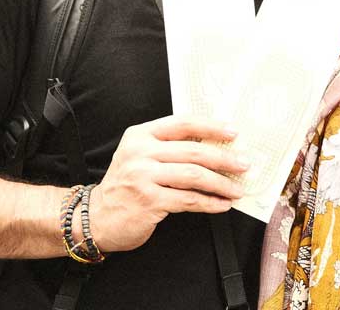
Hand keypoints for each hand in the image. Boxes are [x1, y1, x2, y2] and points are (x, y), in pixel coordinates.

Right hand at [87, 116, 247, 252]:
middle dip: (224, 158)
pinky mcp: (149, 201)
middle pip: (193, 150)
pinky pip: (188, 200)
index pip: (183, 123)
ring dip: (221, 183)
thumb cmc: (126, 184)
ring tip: (236, 189)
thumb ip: (168, 146)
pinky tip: (221, 204)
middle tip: (243, 164)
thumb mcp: (140, 154)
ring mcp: (144, 177)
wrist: (96, 217)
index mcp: (142, 134)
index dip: (211, 126)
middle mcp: (141, 152)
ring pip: (194, 176)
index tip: (233, 132)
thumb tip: (211, 143)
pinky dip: (209, 202)